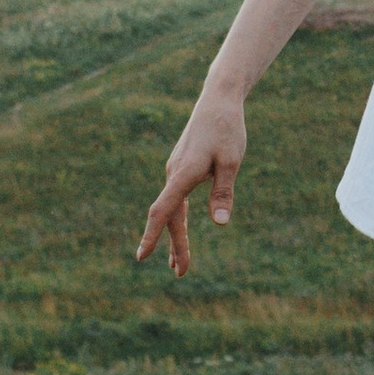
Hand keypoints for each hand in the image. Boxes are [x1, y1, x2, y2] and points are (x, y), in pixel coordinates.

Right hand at [137, 73, 247, 275]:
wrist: (219, 100)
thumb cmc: (227, 129)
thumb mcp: (231, 161)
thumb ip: (223, 191)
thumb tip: (220, 223)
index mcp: (184, 173)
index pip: (163, 210)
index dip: (152, 234)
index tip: (142, 256)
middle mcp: (175, 173)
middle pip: (171, 216)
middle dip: (175, 246)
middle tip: (181, 274)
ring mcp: (176, 170)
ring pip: (173, 209)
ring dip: (176, 236)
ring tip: (177, 265)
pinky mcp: (182, 167)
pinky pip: (176, 199)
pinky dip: (178, 219)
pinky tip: (180, 231)